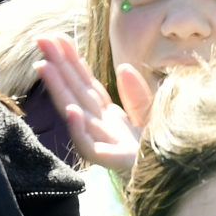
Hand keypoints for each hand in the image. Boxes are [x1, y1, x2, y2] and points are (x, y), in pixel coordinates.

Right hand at [35, 34, 151, 173]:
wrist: (175, 178)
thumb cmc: (160, 150)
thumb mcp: (153, 114)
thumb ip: (137, 94)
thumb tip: (124, 68)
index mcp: (110, 114)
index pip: (87, 83)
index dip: (72, 60)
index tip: (57, 37)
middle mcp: (102, 126)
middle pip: (77, 91)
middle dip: (58, 66)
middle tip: (41, 40)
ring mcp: (104, 143)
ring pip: (77, 112)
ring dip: (59, 90)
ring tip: (43, 66)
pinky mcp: (112, 161)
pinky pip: (90, 146)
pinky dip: (79, 130)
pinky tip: (71, 111)